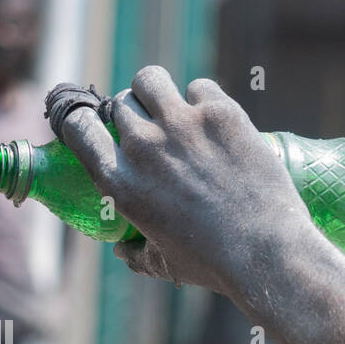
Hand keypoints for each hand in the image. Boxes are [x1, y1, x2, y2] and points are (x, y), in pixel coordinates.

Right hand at [59, 67, 316, 293]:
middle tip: (150, 125)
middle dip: (132, 111)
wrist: (265, 252)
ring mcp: (182, 125)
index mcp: (120, 183)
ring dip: (155, 90)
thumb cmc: (211, 264)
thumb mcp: (161, 264)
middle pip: (121, 103)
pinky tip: (213, 119)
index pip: (79, 127)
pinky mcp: (220, 113)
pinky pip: (199, 87)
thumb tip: (123, 249)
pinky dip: (202, 100)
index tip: (94, 122)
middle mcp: (144, 148)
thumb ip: (136, 254)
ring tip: (171, 106)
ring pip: (150, 79)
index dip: (81, 118)